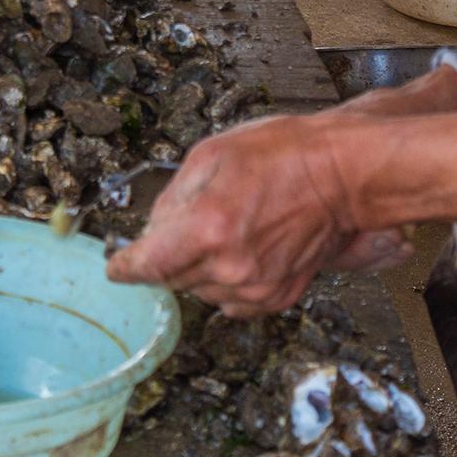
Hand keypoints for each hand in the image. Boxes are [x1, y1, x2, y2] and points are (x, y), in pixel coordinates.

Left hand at [106, 113, 399, 315]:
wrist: (341, 174)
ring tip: (225, 230)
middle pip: (172, 278)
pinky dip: (226, 283)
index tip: (115, 267)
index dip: (125, 267)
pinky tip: (240, 253)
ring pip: (201, 291)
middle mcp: (229, 266)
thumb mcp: (212, 155)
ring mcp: (256, 286)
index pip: (147, 264)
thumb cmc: (283, 155)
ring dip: (199, 269)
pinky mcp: (278, 296)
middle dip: (169, 255)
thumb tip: (155, 229)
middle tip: (189, 224)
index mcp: (207, 228)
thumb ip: (174, 197)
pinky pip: (233, 302)